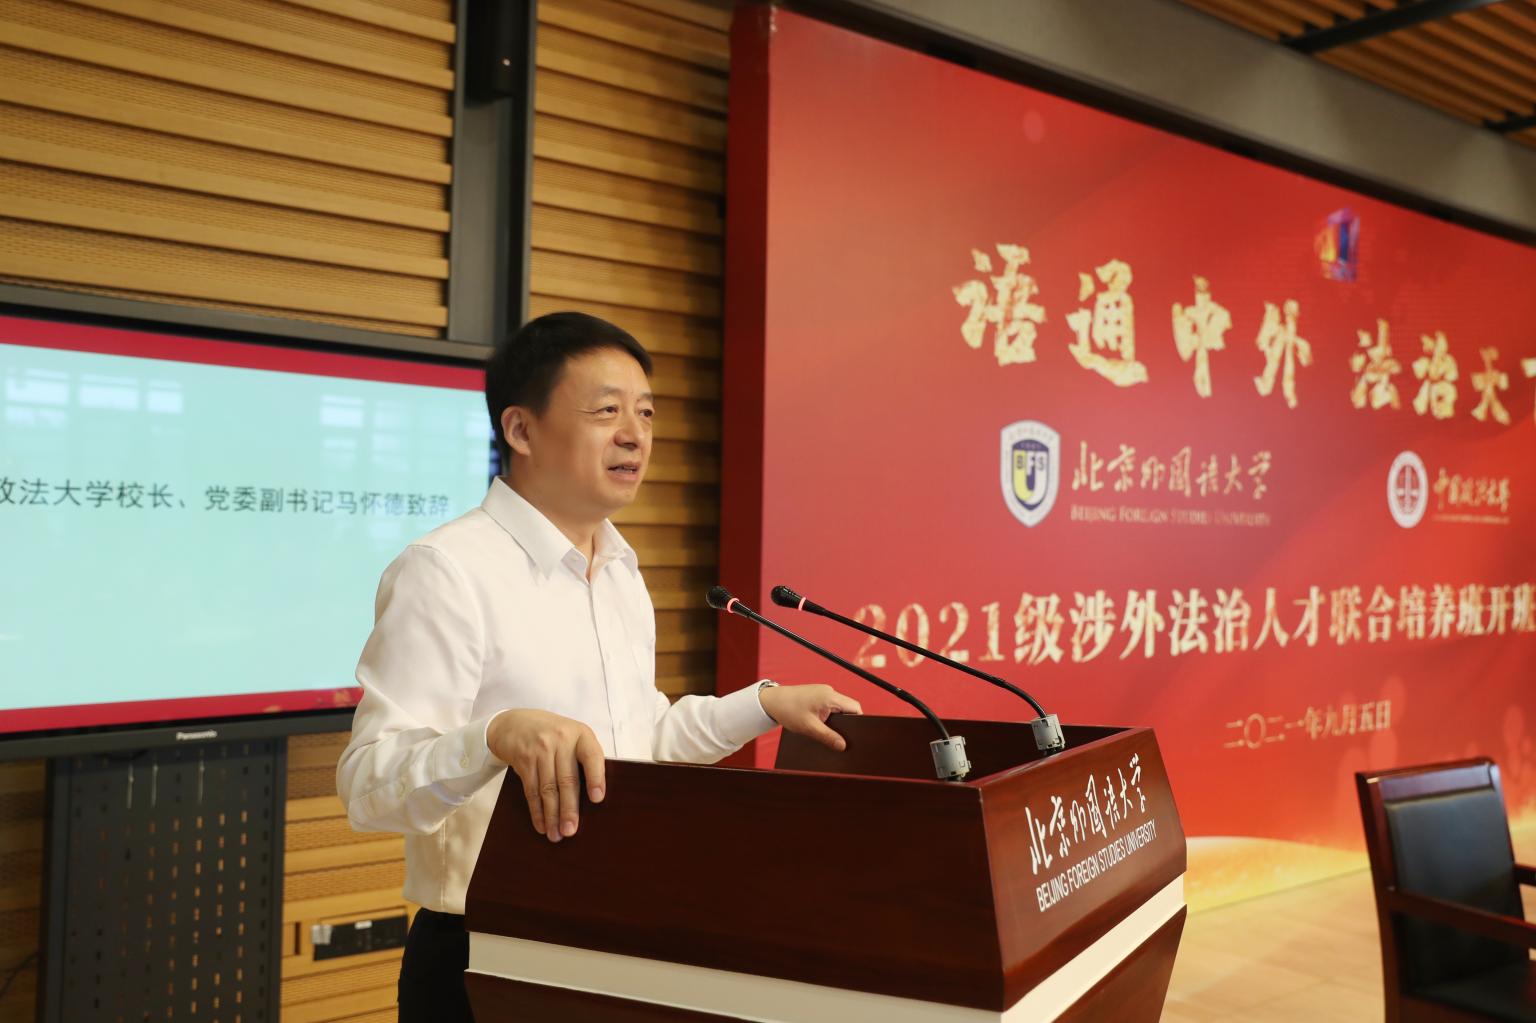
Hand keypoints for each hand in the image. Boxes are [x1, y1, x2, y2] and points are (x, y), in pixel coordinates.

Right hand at [486, 709, 605, 842]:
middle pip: (567, 779)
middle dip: (569, 809)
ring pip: (548, 789)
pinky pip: (531, 790)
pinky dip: (537, 811)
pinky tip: (542, 825)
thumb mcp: (572, 736)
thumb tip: (595, 798)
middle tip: (571, 831)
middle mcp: (560, 740)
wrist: (514, 723)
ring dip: (552, 815)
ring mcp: (540, 749)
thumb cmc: (553, 734)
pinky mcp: (523, 760)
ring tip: (557, 835)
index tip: (597, 799)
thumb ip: (583, 758)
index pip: (592, 756)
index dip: (596, 778)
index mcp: (580, 734)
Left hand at [757, 684, 862, 750]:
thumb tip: (843, 746)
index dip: (859, 721)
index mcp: (830, 696)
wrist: (770, 701)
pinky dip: (829, 718)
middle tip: (842, 738)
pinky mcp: (816, 697)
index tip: (857, 735)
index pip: (855, 707)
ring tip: (830, 733)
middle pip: (848, 708)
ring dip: (836, 721)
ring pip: (838, 709)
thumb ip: (828, 737)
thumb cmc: (788, 710)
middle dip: (847, 723)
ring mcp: (822, 694)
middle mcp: (829, 692)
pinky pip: (829, 707)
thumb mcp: (809, 728)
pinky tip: (821, 727)